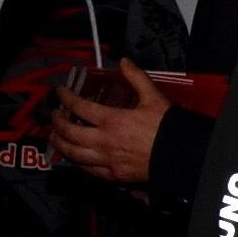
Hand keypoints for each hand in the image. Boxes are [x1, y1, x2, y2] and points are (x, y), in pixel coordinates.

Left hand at [51, 57, 167, 184]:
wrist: (182, 156)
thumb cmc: (168, 127)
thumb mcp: (154, 98)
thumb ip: (137, 78)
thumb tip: (124, 62)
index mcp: (112, 120)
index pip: (79, 107)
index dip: (66, 98)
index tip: (61, 93)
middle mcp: (103, 141)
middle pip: (69, 132)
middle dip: (57, 122)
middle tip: (56, 116)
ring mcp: (106, 159)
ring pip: (73, 153)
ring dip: (60, 143)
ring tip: (55, 137)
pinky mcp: (114, 174)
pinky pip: (88, 169)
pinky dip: (78, 161)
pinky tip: (76, 157)